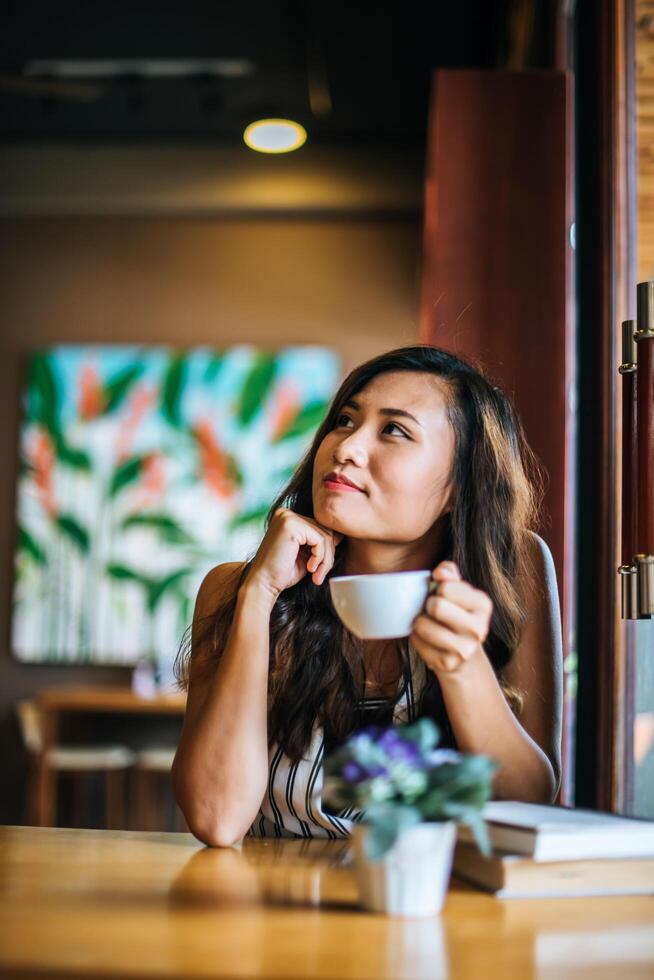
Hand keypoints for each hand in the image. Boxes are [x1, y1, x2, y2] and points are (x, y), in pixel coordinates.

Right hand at [245, 508, 342, 602]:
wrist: (263, 585)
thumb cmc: (283, 573)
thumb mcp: (306, 554)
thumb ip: (319, 542)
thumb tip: (341, 534)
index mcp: (288, 517)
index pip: (320, 526)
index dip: (327, 547)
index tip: (322, 568)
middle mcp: (286, 513)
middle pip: (324, 529)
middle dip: (328, 555)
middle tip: (319, 575)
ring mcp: (288, 517)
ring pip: (325, 535)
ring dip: (326, 559)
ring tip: (316, 575)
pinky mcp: (291, 525)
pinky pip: (320, 540)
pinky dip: (320, 557)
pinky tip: (310, 569)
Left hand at [410, 561, 492, 675]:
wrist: (461, 653)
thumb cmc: (455, 612)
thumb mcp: (457, 589)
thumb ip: (449, 572)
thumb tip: (440, 572)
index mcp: (483, 605)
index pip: (446, 587)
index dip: (438, 589)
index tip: (443, 596)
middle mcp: (479, 629)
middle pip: (436, 606)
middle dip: (428, 605)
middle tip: (433, 611)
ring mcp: (465, 649)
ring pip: (422, 625)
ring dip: (419, 622)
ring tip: (429, 624)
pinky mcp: (447, 663)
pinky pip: (417, 643)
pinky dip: (416, 638)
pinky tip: (427, 639)